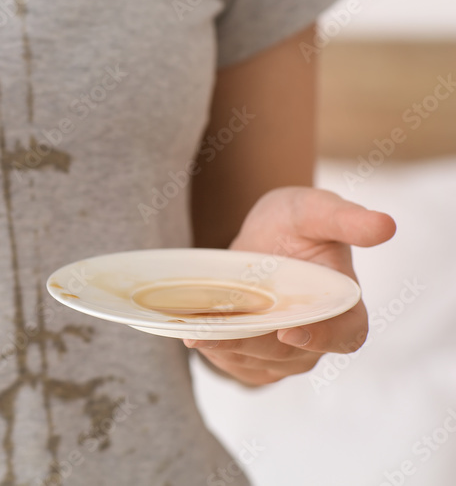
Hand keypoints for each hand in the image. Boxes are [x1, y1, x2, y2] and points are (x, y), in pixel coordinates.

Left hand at [184, 187, 395, 385]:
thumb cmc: (295, 221)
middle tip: (211, 333)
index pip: (346, 334)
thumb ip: (345, 219)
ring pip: (256, 361)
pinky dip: (214, 353)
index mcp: (345, 306)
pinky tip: (191, 335)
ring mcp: (286, 352)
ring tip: (193, 333)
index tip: (288, 330)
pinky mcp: (256, 357)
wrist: (260, 235)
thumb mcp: (315, 210)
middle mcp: (319, 336)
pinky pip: (237, 365)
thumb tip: (385, 225)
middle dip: (249, 343)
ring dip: (224, 350)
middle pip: (287, 352)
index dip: (321, 337)